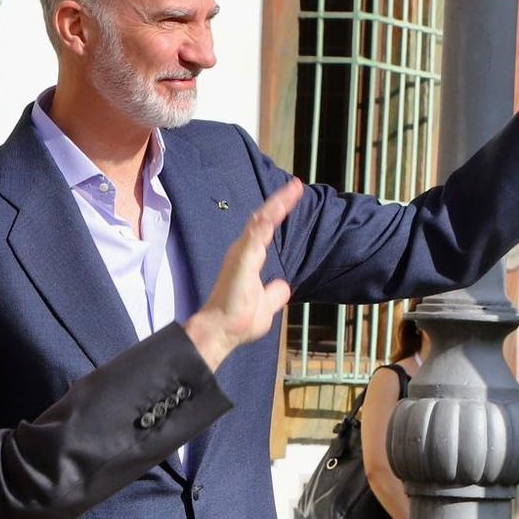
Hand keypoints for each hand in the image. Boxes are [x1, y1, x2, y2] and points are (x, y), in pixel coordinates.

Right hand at [184, 180, 299, 369]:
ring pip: (260, 223)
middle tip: (297, 186)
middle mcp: (244, 252)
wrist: (221, 332)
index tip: (294, 196)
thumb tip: (283, 285)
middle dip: (280, 201)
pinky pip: (254, 238)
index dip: (279, 212)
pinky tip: (276, 211)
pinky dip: (265, 223)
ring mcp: (241, 255)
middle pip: (263, 220)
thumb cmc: (238, 321)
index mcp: (249, 259)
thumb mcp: (267, 305)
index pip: (266, 230)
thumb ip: (275, 293)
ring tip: (293, 190)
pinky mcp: (240, 262)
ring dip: (277, 206)